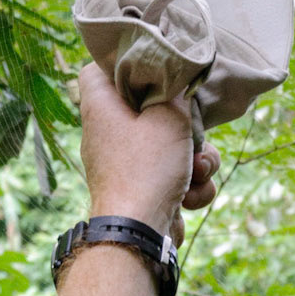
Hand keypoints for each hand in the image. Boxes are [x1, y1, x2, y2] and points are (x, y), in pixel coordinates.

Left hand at [78, 62, 221, 245]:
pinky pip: (174, 176)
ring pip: (171, 146)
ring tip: (198, 171)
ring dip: (197, 160)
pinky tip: (191, 197)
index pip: (96, 70)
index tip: (153, 64)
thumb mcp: (170, 118)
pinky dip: (189, 187)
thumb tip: (181, 81)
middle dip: (185, 125)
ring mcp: (126, 165)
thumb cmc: (146, 169)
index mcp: (101, 108)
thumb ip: (178, 93)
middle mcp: (107, 134)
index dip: (123, 62)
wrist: (139, 234)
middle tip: (193, 130)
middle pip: (150, 111)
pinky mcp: (144, 190)